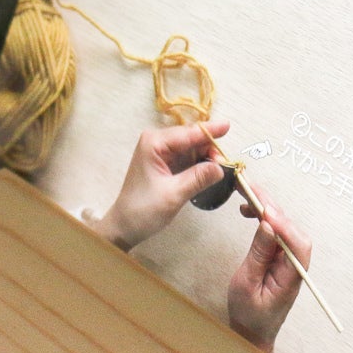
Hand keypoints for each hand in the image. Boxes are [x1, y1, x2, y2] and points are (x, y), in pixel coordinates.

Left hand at [88, 120, 229, 249]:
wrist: (125, 226)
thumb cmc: (143, 210)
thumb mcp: (174, 194)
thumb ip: (198, 178)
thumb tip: (221, 167)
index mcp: (154, 143)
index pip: (188, 133)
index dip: (209, 131)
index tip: (228, 126)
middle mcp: (157, 142)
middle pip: (191, 138)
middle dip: (209, 148)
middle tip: (225, 166)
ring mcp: (161, 152)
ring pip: (192, 148)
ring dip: (206, 157)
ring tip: (218, 171)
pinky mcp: (165, 163)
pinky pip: (188, 158)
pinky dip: (199, 164)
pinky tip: (208, 172)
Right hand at [228, 192, 309, 352]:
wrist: (253, 333)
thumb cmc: (250, 314)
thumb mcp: (248, 284)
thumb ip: (259, 254)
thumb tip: (268, 225)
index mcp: (292, 276)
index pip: (298, 243)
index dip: (284, 224)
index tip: (265, 211)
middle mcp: (295, 264)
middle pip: (291, 229)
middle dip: (272, 207)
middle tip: (250, 188)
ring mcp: (288, 260)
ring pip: (283, 227)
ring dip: (266, 209)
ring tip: (246, 194)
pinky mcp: (279, 257)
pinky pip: (276, 233)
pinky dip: (263, 219)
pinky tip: (249, 211)